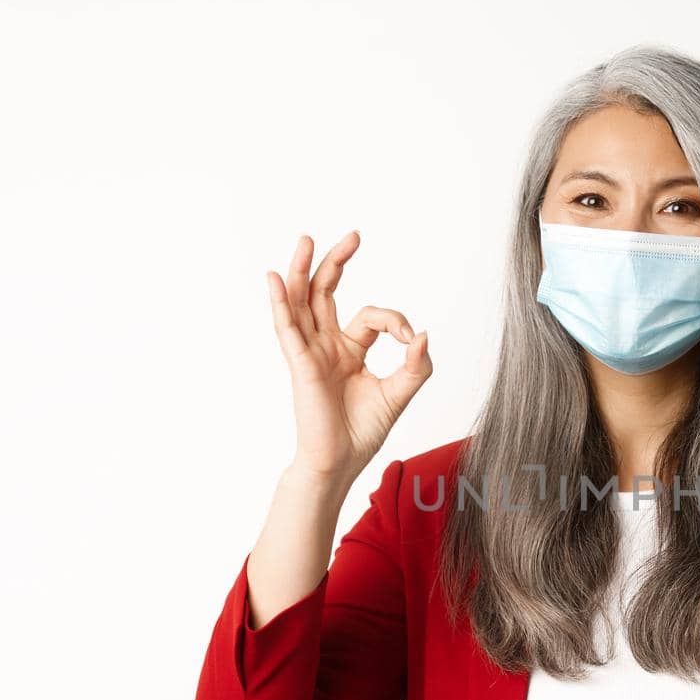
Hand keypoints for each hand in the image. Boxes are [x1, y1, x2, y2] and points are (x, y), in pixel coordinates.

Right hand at [266, 231, 432, 480]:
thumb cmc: (362, 432)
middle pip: (325, 293)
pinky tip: (276, 278)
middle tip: (354, 236)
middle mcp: (326, 346)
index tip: (412, 340)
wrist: (341, 462)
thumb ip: (415, 366)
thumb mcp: (399, 394)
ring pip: (302, 303)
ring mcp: (310, 353)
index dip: (395, 321)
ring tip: (306, 240)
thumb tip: (424, 335)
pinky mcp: (301, 365)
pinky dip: (280, 302)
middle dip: (336, 263)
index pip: (370, 316)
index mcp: (349, 350)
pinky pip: (287, 328)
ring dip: (302, 271)